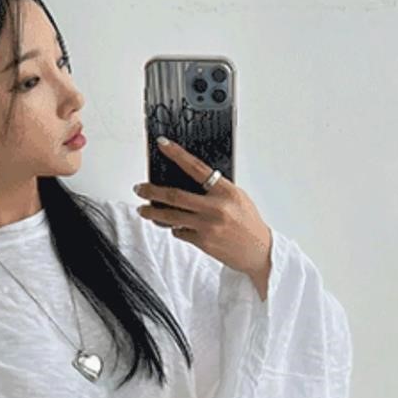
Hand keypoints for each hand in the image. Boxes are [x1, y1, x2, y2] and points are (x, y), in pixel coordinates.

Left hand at [133, 138, 272, 286]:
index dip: (177, 154)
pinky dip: (175, 229)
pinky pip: (179, 232)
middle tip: (140, 188)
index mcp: (226, 191)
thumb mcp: (237, 198)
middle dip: (152, 191)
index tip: (163, 145)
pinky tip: (176, 227)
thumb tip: (189, 181)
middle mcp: (216, 208)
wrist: (258, 251)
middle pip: (174, 195)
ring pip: (170, 217)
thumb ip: (216, 189)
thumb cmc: (248, 223)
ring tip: (143, 209)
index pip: (196, 167)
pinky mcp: (203, 242)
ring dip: (152, 212)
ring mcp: (208, 226)